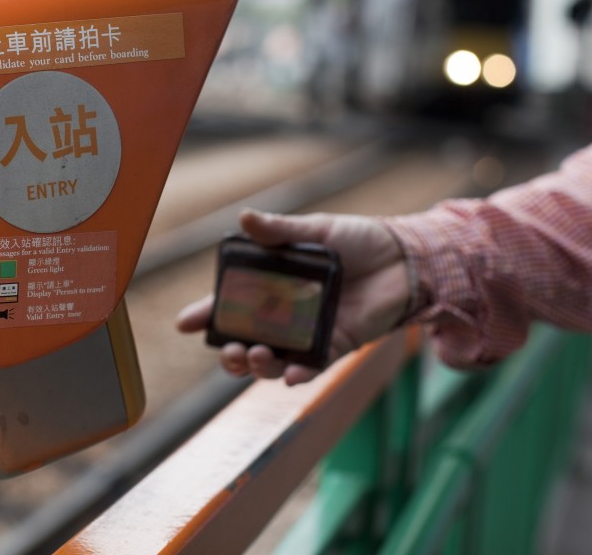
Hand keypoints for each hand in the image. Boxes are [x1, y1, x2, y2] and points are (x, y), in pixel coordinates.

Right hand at [177, 209, 410, 384]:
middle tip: (230, 349)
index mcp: (273, 285)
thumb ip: (279, 231)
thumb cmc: (360, 240)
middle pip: (246, 342)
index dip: (206, 314)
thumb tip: (244, 218)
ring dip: (258, 366)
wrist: (406, 257)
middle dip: (230, 353)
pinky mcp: (337, 345)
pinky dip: (298, 374)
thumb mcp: (316, 230)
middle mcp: (285, 313)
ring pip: (273, 361)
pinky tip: (290, 374)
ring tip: (256, 355)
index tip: (185, 322)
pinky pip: (312, 367)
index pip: (231, 304)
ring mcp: (309, 333)